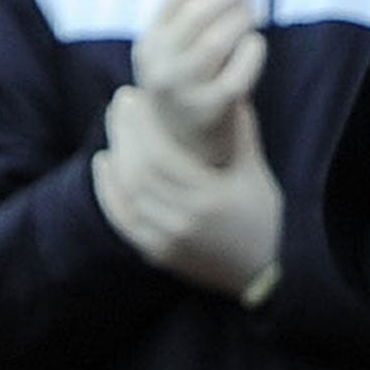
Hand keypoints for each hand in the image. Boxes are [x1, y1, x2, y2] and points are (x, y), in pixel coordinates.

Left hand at [92, 86, 280, 299]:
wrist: (264, 272)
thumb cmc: (265, 219)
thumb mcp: (257, 176)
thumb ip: (241, 136)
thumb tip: (231, 96)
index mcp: (211, 198)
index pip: (162, 156)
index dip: (142, 125)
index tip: (135, 98)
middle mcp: (184, 220)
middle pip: (139, 171)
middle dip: (125, 133)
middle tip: (120, 103)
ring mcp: (167, 239)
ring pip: (127, 193)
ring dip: (117, 155)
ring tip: (116, 128)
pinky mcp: (156, 252)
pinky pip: (122, 218)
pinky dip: (108, 190)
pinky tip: (105, 164)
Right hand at [131, 0, 266, 165]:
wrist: (186, 143)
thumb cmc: (189, 85)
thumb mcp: (174, 53)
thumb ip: (188, 23)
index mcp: (147, 47)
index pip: (170, 1)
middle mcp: (158, 68)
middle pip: (194, 17)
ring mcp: (182, 91)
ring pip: (215, 42)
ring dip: (240, 21)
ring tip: (251, 14)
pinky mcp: (210, 110)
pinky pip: (237, 73)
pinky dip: (252, 52)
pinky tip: (256, 43)